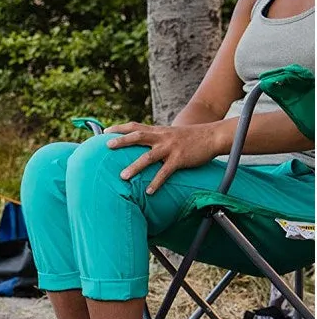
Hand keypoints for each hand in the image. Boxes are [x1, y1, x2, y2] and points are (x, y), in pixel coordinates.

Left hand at [104, 122, 219, 194]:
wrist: (213, 135)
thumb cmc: (191, 138)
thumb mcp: (170, 134)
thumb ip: (157, 138)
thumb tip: (143, 146)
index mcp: (158, 131)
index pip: (135, 126)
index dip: (120, 128)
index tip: (105, 131)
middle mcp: (162, 137)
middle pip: (138, 136)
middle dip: (122, 141)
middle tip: (107, 146)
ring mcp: (170, 148)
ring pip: (148, 156)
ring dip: (134, 167)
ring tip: (122, 176)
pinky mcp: (179, 159)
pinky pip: (165, 172)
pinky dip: (156, 182)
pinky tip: (149, 192)